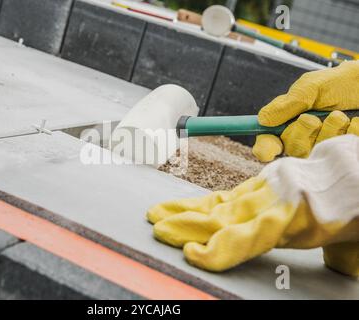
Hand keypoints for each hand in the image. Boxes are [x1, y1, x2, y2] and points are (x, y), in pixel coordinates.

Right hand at [147, 135, 358, 276]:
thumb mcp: (355, 242)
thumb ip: (335, 258)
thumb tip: (329, 270)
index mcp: (299, 217)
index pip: (247, 237)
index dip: (217, 249)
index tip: (192, 253)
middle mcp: (276, 199)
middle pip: (224, 216)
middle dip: (187, 224)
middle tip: (157, 228)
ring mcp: (268, 187)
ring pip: (221, 202)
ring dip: (187, 210)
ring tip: (159, 213)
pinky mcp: (265, 180)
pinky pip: (231, 193)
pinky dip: (207, 203)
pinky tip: (189, 207)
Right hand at [253, 61, 358, 161]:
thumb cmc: (345, 83)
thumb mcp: (312, 86)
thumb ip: (287, 103)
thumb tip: (263, 119)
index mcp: (291, 122)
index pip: (269, 142)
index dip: (265, 148)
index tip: (267, 149)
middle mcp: (306, 138)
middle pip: (291, 149)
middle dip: (301, 132)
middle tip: (313, 117)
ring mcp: (327, 148)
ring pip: (317, 151)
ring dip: (329, 130)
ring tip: (341, 115)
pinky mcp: (344, 152)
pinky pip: (342, 151)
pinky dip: (350, 133)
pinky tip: (356, 123)